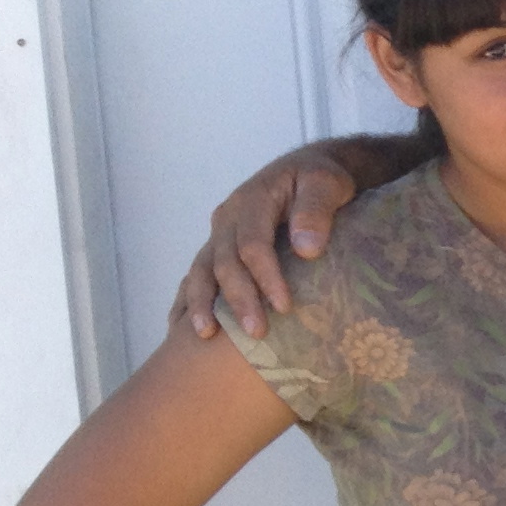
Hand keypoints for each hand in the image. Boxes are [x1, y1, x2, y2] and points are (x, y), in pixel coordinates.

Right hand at [176, 150, 362, 339]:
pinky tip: (179, 326)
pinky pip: (195, 274)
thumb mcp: (326, 183)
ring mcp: (219, 233)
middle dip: (238, 299)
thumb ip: (316, 210)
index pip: (253, 244)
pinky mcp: (218, 246)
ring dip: (201, 304)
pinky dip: (186, 299)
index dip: (266, 277)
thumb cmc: (320, 179)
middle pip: (224, 262)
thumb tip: (306, 249)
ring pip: (201, 270)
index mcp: (252, 200)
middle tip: (256, 333)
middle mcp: (227, 218)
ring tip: (206, 334)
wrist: (307, 171)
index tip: (284, 307)